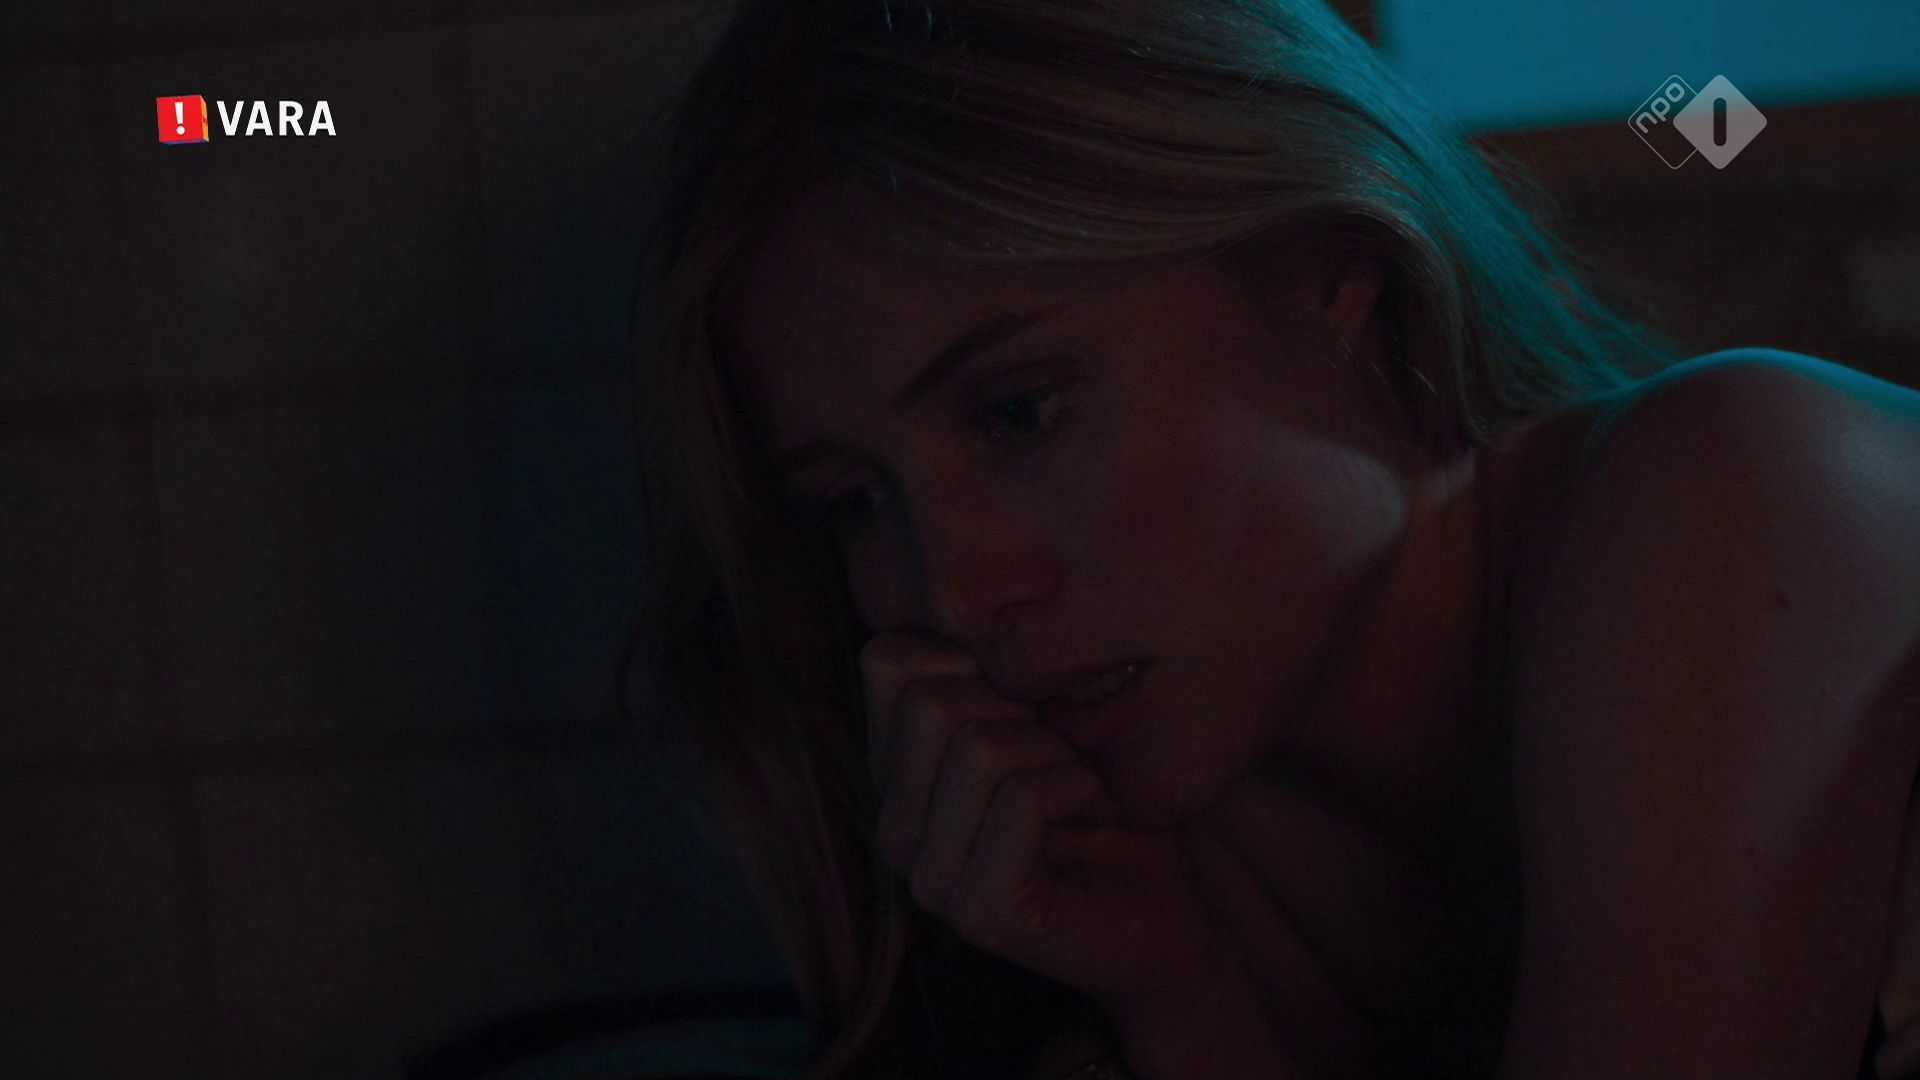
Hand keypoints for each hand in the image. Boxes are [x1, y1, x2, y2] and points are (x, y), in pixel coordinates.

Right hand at [860, 629, 1226, 1008]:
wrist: (1173, 907)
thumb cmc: (1107, 800)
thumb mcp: (1039, 714)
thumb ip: (985, 672)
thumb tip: (970, 614)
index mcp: (896, 773)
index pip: (885, 661)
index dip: (971, 654)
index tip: (1026, 696)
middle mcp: (895, 829)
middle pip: (931, 702)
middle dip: (1021, 707)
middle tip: (1062, 751)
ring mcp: (931, 879)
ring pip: (979, 751)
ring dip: (1058, 755)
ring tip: (1080, 786)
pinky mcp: (982, 913)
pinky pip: (1021, 802)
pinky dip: (1079, 789)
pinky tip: (1096, 811)